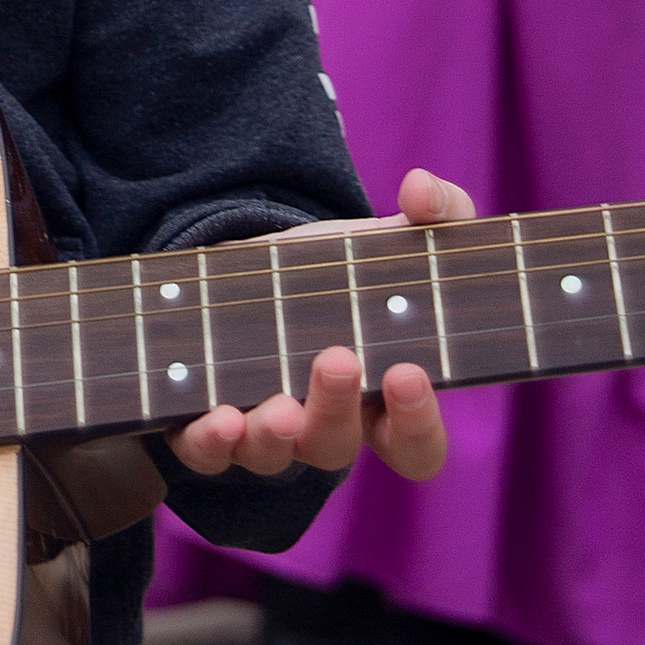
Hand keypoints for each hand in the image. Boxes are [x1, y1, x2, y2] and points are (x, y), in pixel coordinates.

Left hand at [163, 167, 472, 486]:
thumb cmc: (349, 269)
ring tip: (276, 409)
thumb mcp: (395, 239)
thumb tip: (420, 189)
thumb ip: (435, 213)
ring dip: (272, 436)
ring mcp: (267, 430)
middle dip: (336, 409)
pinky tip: (217, 419)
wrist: (262, 265)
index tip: (408, 372)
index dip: (418, 423)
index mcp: (382, 402)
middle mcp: (325, 427)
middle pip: (337, 447)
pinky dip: (211, 443)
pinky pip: (209, 452)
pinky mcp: (210, 422)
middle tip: (337, 360)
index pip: (416, 445)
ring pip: (273, 455)